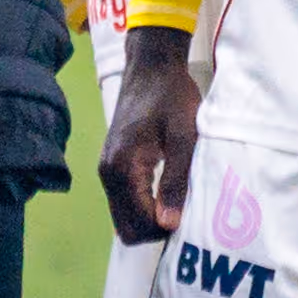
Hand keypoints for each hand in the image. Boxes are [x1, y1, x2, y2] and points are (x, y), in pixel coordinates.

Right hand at [100, 29, 203, 244]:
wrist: (151, 66)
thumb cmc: (171, 97)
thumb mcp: (182, 139)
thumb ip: (175, 183)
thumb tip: (169, 224)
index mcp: (123, 168)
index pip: (138, 222)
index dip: (165, 230)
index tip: (190, 219)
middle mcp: (108, 174)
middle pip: (126, 227)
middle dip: (155, 230)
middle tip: (185, 215)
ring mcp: (106, 170)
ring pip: (123, 217)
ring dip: (149, 220)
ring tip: (179, 204)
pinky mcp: (112, 166)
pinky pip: (124, 202)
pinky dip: (143, 208)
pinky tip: (166, 195)